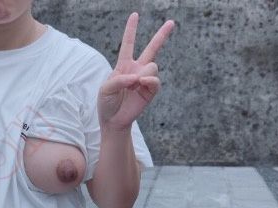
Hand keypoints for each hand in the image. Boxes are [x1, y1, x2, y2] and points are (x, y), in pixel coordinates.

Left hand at [97, 12, 174, 129]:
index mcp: (123, 65)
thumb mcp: (105, 89)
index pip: (128, 44)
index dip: (131, 29)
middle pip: (152, 48)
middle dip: (162, 35)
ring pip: (153, 66)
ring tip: (133, 85)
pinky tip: (140, 85)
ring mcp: (144, 80)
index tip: (135, 15)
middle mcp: (136, 69)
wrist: (113, 121)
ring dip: (143, 74)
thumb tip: (136, 78)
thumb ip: (118, 80)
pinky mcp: (150, 91)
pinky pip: (155, 81)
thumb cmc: (106, 104)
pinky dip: (148, 81)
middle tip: (172, 22)